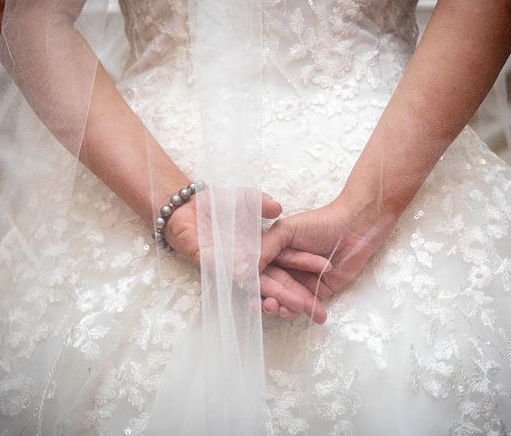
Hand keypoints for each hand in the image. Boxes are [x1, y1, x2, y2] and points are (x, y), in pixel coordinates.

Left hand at [164, 192, 331, 317]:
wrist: (182, 207)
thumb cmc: (215, 204)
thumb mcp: (244, 198)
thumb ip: (260, 203)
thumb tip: (277, 207)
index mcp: (260, 250)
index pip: (288, 263)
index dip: (307, 268)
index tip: (329, 272)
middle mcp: (247, 263)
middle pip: (276, 283)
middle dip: (296, 298)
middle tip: (318, 313)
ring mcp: (228, 267)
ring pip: (256, 286)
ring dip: (273, 298)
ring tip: (288, 308)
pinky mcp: (209, 266)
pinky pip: (224, 274)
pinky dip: (236, 279)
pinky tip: (252, 291)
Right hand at [260, 197, 399, 321]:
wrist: (356, 228)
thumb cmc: (321, 223)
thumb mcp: (287, 230)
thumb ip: (265, 248)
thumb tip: (243, 269)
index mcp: (273, 252)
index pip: (258, 272)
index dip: (254, 285)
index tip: (250, 294)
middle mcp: (284, 268)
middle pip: (272, 288)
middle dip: (271, 297)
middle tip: (270, 304)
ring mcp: (300, 281)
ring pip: (286, 300)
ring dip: (283, 307)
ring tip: (281, 310)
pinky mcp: (318, 292)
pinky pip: (304, 306)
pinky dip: (300, 311)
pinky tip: (298, 311)